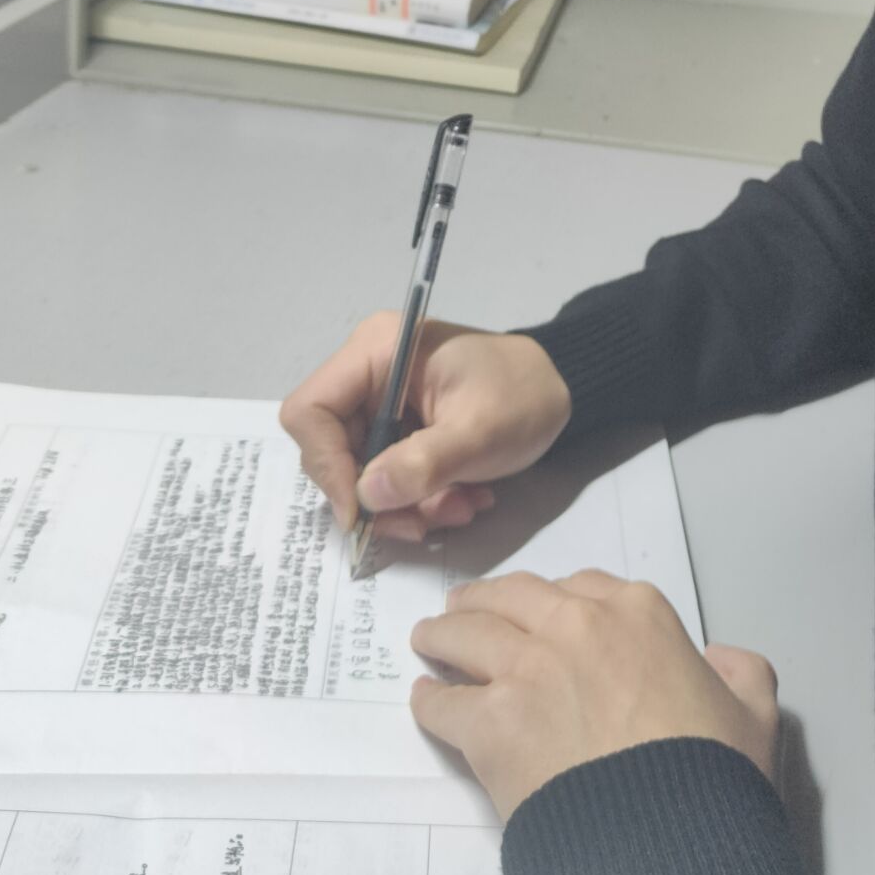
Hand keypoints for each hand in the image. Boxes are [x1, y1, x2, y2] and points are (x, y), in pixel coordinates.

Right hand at [280, 314, 571, 540]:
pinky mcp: (400, 428)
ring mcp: (382, 402)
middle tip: (422, 523)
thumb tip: (366, 496)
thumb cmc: (523, 394)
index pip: (310, 410)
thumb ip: (424, 463)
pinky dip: (420, 497)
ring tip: (459, 509)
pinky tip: (461, 499)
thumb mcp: (480, 432)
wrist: (563, 387)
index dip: (325, 465)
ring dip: (406, 504)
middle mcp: (368, 373)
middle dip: (376, 496)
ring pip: (361, 471)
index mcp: (377, 351)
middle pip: (331, 449)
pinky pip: (388, 474)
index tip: (361, 512)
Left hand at [410, 569, 779, 821]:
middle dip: (483, 601)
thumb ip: (742, 672)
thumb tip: (722, 658)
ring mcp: (526, 670)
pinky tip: (424, 702)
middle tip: (463, 611)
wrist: (667, 835)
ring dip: (443, 634)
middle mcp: (575, 625)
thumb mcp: (754, 713)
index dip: (556, 598)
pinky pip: (444, 703)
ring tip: (429, 641)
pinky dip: (430, 701)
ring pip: (466, 634)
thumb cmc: (714, 774)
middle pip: (511, 597)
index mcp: (637, 612)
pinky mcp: (490, 723)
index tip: (540, 612)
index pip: (581, 585)